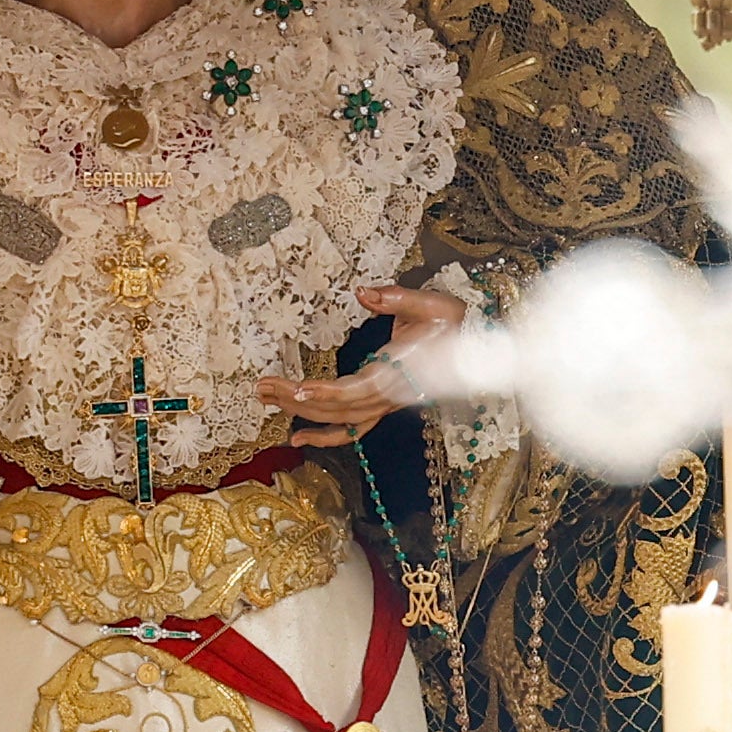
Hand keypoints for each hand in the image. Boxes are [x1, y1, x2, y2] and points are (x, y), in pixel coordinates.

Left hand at [246, 282, 467, 449]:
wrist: (469, 347)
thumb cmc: (449, 323)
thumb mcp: (430, 304)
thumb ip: (396, 298)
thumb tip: (363, 293)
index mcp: (396, 372)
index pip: (355, 389)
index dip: (325, 392)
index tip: (296, 388)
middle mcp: (386, 397)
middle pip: (336, 407)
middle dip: (296, 399)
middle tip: (262, 387)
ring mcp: (382, 406)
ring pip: (337, 419)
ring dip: (299, 412)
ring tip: (265, 398)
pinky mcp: (379, 407)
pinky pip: (350, 430)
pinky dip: (323, 437)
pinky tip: (297, 438)